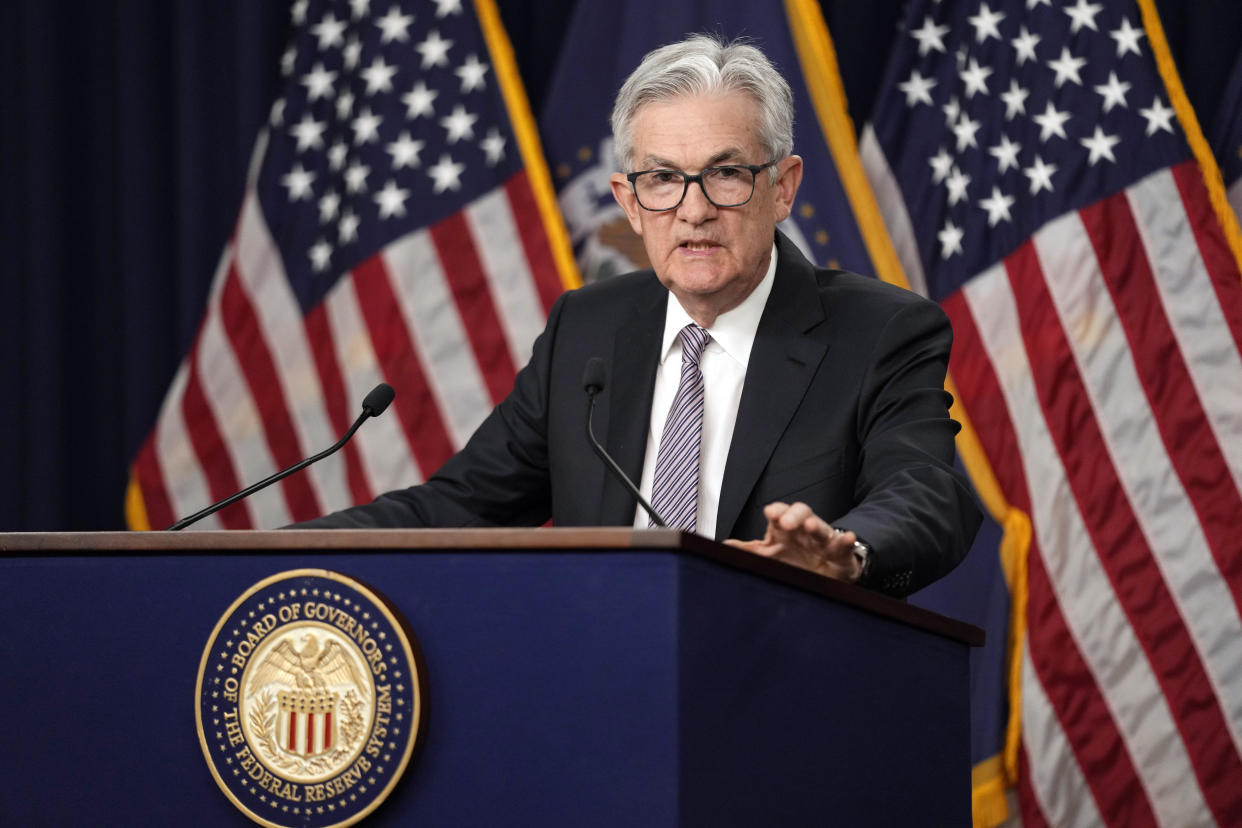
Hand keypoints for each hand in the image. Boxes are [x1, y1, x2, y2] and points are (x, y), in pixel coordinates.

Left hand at [725, 501, 863, 581]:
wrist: (827, 571)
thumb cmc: (796, 558)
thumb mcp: (771, 554)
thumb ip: (749, 550)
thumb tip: (724, 545)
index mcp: (785, 530)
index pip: (780, 513)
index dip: (776, 511)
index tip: (769, 512)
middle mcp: (804, 530)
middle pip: (801, 513)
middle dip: (794, 515)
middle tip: (786, 522)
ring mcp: (823, 539)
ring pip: (822, 526)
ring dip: (817, 525)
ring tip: (812, 526)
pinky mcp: (840, 551)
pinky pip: (844, 544)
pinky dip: (846, 540)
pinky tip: (847, 537)